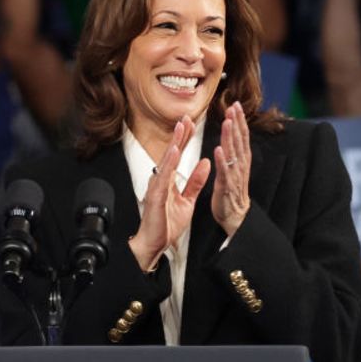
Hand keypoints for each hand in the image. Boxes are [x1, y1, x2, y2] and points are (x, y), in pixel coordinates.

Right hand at [128, 117, 211, 271]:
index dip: (184, 139)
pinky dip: (168, 163)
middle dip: (179, 135)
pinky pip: (163, 177)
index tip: (191, 123)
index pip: (178, 156)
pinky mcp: (156, 197)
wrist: (155, 244)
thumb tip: (205, 163)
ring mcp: (157, 188)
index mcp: (168, 181)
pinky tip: (173, 151)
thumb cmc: (167, 224)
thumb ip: (195, 182)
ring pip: (166, 161)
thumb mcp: (188, 200)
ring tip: (181, 127)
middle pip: (171, 153)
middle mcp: (161, 181)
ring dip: (174, 143)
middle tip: (186, 116)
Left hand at [211, 102, 250, 236]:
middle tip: (234, 106)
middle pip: (239, 140)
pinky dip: (222, 160)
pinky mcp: (226, 187)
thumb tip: (232, 136)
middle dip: (237, 123)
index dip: (239, 121)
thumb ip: (233, 153)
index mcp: (241, 161)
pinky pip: (224, 172)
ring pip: (233, 153)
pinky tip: (218, 149)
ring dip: (230, 137)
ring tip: (228, 121)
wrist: (235, 217)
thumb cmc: (232, 192)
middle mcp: (240, 165)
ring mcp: (234, 176)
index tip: (236, 105)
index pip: (241, 136)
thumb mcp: (234, 169)